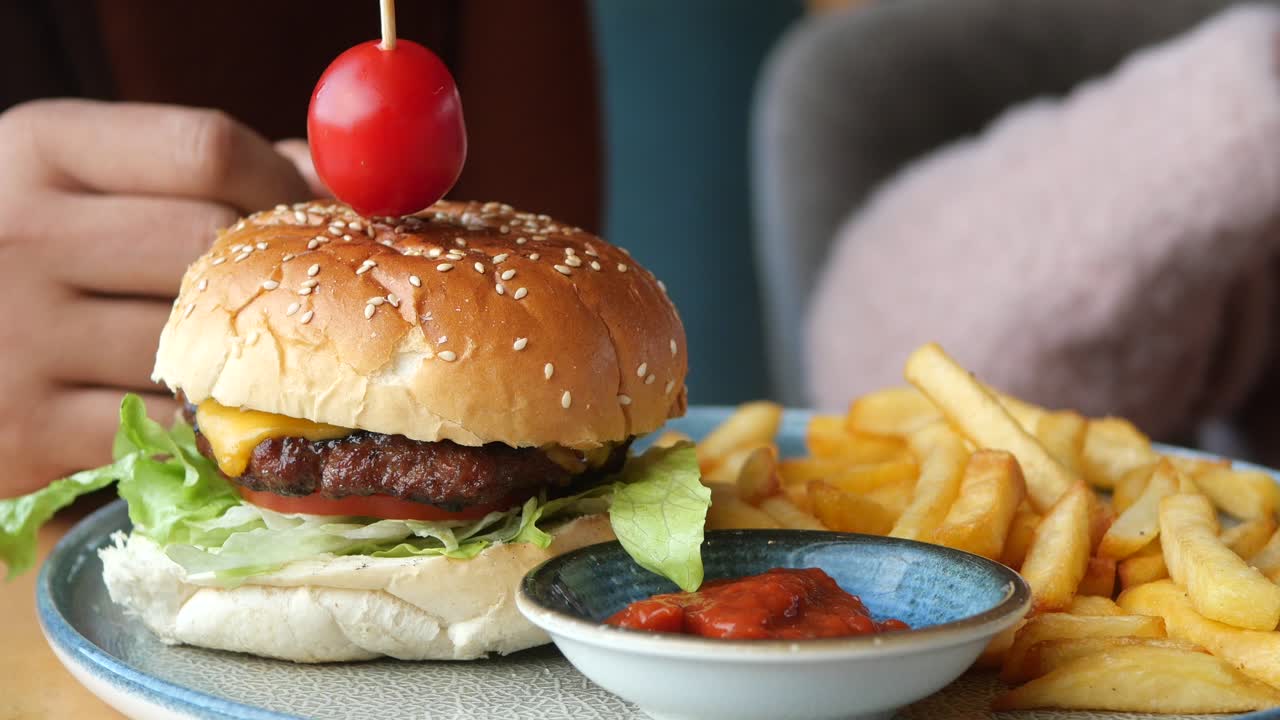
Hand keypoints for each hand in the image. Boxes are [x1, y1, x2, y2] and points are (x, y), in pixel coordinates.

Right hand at [0, 100, 313, 495]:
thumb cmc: (36, 252)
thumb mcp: (86, 181)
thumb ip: (199, 170)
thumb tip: (327, 180)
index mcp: (40, 148)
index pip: (209, 151)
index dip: (284, 183)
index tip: (307, 212)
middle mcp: (21, 233)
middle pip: (211, 245)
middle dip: (272, 273)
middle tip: (297, 296)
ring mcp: (18, 335)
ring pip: (198, 343)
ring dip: (246, 356)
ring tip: (256, 356)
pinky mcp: (28, 432)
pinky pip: (170, 425)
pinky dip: (207, 423)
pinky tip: (213, 411)